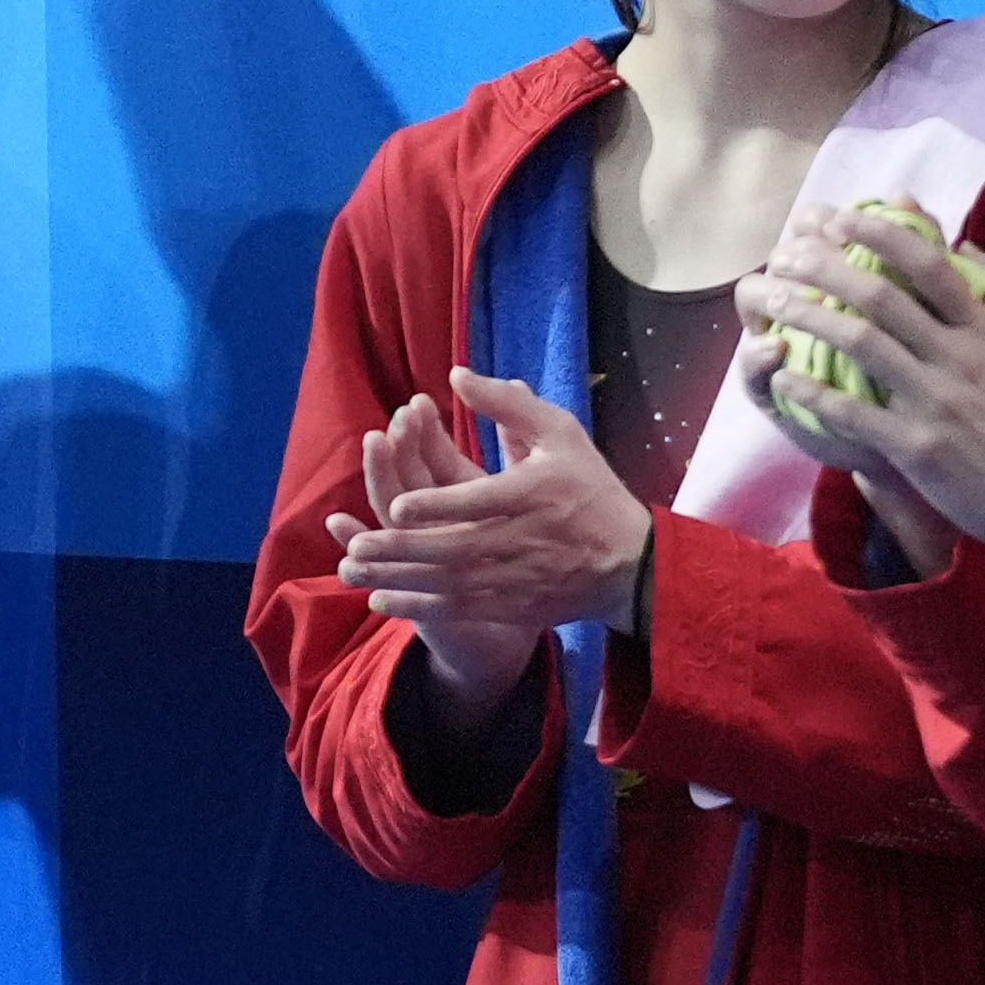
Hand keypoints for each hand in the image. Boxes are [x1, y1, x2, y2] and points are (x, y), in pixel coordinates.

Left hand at [327, 378, 643, 707]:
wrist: (631, 563)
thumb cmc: (590, 489)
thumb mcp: (561, 432)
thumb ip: (508, 404)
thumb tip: (456, 374)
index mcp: (532, 494)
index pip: (478, 502)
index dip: (436, 506)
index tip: (397, 504)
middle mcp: (521, 540)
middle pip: (453, 549)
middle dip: (401, 549)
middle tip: (356, 546)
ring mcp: (516, 579)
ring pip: (448, 584)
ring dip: (398, 580)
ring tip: (354, 570)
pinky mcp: (513, 606)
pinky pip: (459, 610)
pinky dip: (418, 608)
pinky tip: (383, 601)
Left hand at [735, 205, 984, 558]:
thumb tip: (964, 244)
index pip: (928, 266)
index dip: (882, 234)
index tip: (843, 217)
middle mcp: (957, 359)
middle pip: (881, 298)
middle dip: (826, 268)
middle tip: (788, 255)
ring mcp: (935, 402)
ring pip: (860, 344)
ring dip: (810, 317)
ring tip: (773, 301)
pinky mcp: (916, 447)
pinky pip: (855, 412)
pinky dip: (815, 393)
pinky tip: (783, 379)